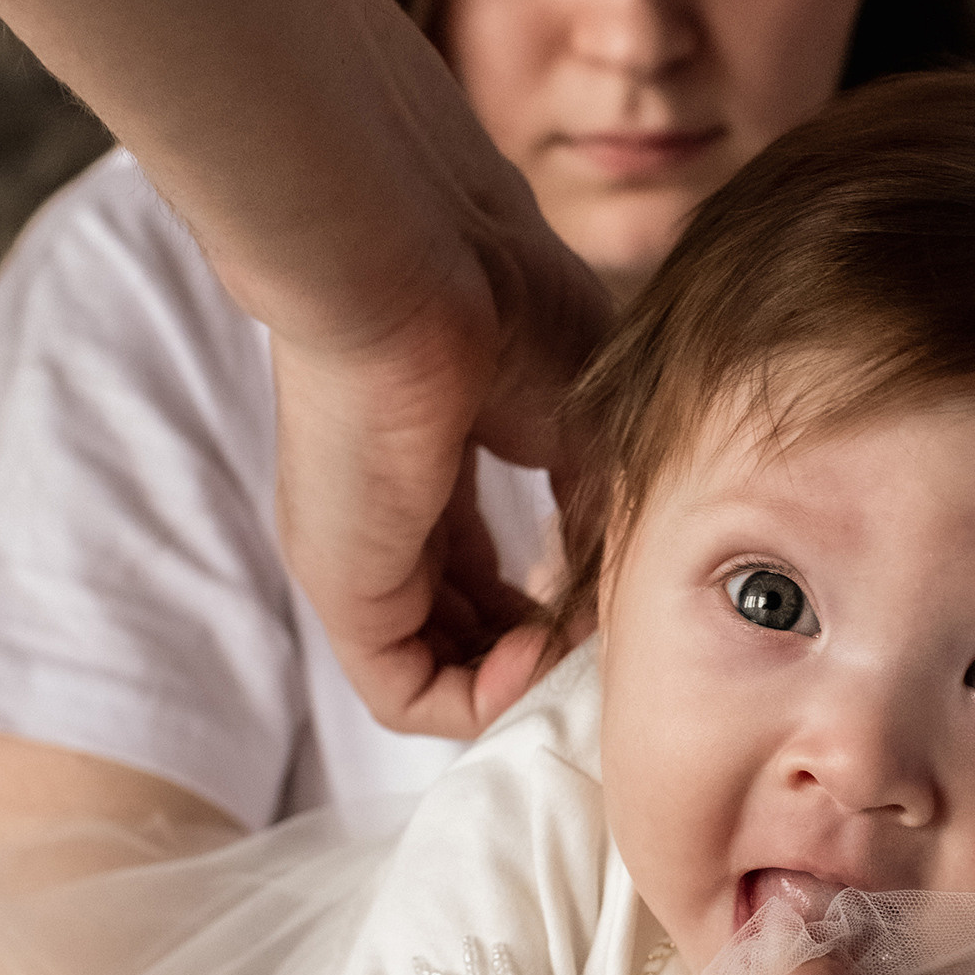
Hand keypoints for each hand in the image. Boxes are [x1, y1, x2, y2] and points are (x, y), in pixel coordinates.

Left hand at [269, 169, 607, 741]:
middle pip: (465, 626)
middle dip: (541, 653)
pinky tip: (532, 662)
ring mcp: (364, 558)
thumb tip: (630, 588)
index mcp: (437, 463)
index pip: (486, 570)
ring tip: (577, 659)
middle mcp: (393, 518)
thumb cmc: (505, 310)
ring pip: (439, 669)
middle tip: (604, 648)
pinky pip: (408, 693)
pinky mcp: (344, 590)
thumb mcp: (589, 418)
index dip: (557, 605)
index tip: (618, 605)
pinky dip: (478, 702)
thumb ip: (603, 508)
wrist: (413, 272)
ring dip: (518, 685)